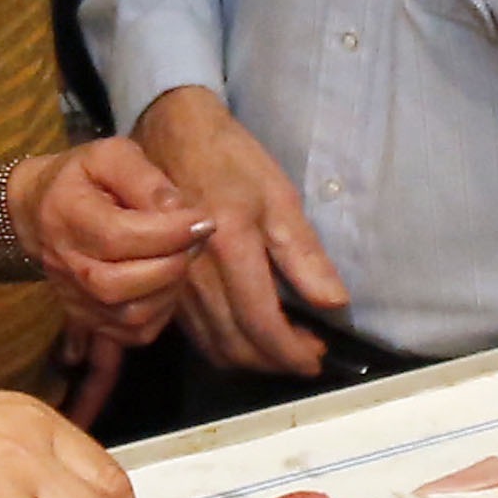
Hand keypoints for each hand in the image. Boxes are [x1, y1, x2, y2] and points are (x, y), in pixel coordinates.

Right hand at [10, 136, 209, 326]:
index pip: (117, 236)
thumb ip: (144, 177)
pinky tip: (166, 281)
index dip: (167, 233)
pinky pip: (134, 333)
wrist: (37, 212)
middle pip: (119, 285)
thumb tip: (178, 210)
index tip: (202, 221)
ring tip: (181, 256)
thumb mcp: (109, 156)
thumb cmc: (81, 178)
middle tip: (195, 238)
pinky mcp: (88, 319)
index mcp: (66, 216)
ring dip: (170, 289)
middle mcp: (65, 264)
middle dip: (171, 264)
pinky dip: (161, 312)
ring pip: (130, 316)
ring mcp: (74, 297)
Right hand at [134, 83, 344, 375]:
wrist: (170, 135)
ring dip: (251, 359)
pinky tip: (249, 333)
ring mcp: (173, 283)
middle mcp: (194, 276)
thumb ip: (304, 254)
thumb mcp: (278, 196)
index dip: (292, 353)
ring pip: (214, 346)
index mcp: (228, 250)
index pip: (262, 325)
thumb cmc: (230, 160)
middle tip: (307, 354)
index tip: (318, 359)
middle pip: (236, 346)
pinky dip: (227, 345)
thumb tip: (334, 303)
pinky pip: (196, 333)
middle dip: (275, 362)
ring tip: (284, 347)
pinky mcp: (162, 284)